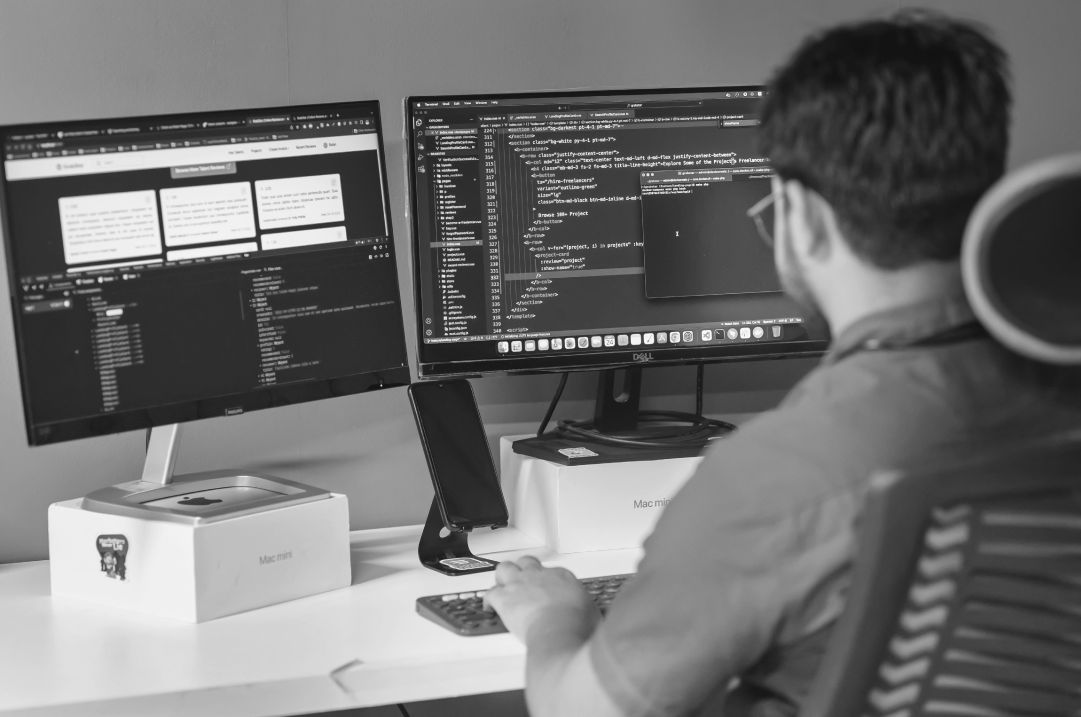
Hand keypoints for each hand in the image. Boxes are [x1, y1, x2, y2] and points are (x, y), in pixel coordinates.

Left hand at [484, 556, 600, 644]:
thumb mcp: (593, 613)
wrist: (559, 631)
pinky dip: (488, 601)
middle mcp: (539, 575)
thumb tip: (591, 616)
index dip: (545, 581)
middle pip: (526, 562)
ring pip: (504, 569)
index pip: (550, 571)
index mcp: (561, 576)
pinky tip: (489, 608)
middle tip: (523, 583)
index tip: (546, 591)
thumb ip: (587, 609)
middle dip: (523, 571)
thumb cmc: (577, 625)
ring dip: (503, 578)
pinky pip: (490, 594)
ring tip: (503, 589)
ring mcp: (520, 584)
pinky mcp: (504, 598)